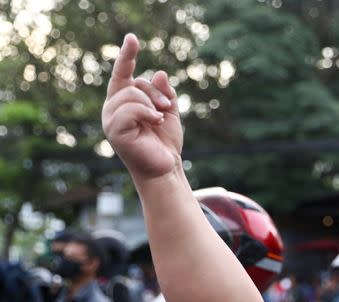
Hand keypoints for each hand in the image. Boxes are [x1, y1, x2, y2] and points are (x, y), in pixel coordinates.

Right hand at [102, 34, 182, 180]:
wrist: (165, 168)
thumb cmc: (164, 143)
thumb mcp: (168, 112)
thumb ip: (164, 93)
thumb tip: (160, 73)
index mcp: (124, 102)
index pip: (122, 74)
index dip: (127, 56)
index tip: (132, 38)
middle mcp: (113, 109)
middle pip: (132, 83)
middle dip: (154, 92)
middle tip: (166, 108)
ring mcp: (110, 120)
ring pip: (131, 94)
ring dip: (152, 103)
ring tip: (159, 118)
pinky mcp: (114, 131)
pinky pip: (130, 109)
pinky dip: (146, 112)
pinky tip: (155, 121)